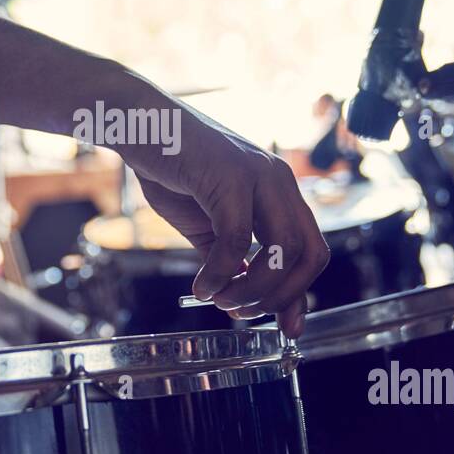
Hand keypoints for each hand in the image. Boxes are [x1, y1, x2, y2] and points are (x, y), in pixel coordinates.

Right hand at [120, 95, 329, 339]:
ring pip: (280, 252)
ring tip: (219, 299)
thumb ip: (231, 258)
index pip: (312, 251)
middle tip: (242, 312)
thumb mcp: (208, 224)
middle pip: (309, 256)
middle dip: (280, 298)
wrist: (140, 125)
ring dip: (251, 290)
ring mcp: (260, 176)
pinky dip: (220, 273)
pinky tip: (202, 285)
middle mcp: (280, 182)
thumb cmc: (172, 169)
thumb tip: (246, 299)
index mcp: (280, 192)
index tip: (286, 328)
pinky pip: (236, 240)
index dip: (301, 294)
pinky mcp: (231, 175)